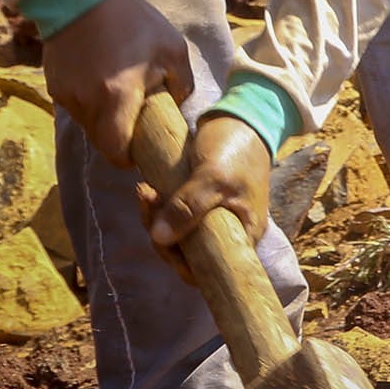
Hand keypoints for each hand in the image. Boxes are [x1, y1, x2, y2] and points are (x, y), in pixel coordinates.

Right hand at [44, 0, 190, 167]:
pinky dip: (91, 103)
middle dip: (120, 139)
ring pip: (88, 125)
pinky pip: (76, 107)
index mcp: (116, 96)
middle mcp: (86, 102)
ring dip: (105, 119)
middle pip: (101, 141)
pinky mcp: (54, 86)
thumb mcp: (173, 49)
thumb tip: (177, 108)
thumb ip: (182, 86)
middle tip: (137, 123)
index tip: (141, 151)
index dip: (129, 158)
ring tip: (120, 93)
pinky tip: (102, 79)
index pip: (115, 151)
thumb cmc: (134, 22)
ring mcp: (66, 95)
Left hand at [139, 114, 272, 274]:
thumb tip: (159, 239)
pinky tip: (149, 190)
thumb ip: (189, 208)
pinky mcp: (199, 204)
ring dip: (155, 218)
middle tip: (148, 201)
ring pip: (177, 236)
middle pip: (188, 255)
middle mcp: (230, 233)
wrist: (242, 117)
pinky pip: (174, 218)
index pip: (210, 270)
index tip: (162, 241)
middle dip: (161, 235)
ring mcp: (214, 219)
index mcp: (244, 234)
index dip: (181, 264)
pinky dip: (159, 207)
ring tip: (145, 191)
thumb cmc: (236, 148)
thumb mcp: (215, 177)